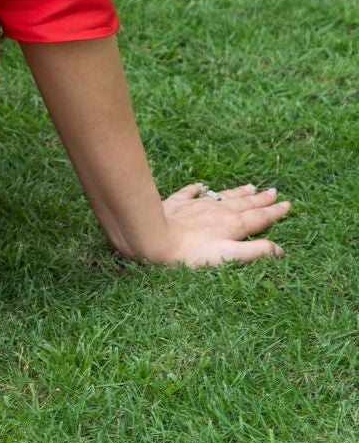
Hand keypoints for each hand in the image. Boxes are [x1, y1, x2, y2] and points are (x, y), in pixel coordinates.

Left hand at [152, 181, 291, 266]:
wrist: (155, 238)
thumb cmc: (192, 254)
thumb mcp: (229, 257)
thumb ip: (255, 252)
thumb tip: (280, 250)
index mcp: (233, 225)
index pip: (259, 217)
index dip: (275, 212)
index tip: (287, 204)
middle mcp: (218, 211)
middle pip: (244, 203)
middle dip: (261, 199)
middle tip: (274, 191)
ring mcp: (198, 206)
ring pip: (222, 196)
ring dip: (238, 192)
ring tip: (250, 186)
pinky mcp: (177, 204)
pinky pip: (190, 193)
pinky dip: (196, 189)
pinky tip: (199, 185)